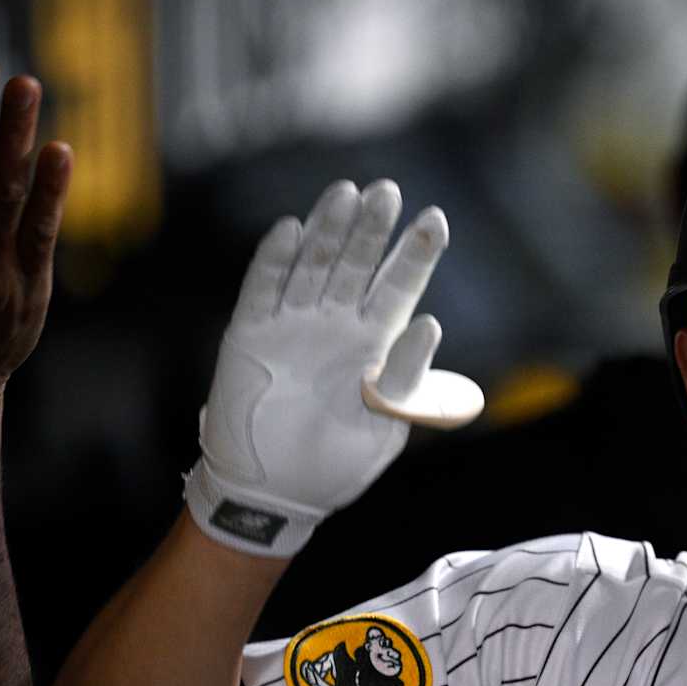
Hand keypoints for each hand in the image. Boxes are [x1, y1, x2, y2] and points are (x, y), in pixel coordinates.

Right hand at [185, 179, 466, 555]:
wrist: (275, 494)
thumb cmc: (336, 463)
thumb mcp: (384, 425)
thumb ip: (406, 378)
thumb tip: (431, 324)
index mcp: (374, 344)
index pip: (399, 288)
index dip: (415, 255)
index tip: (435, 219)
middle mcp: (335, 325)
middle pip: (357, 265)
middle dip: (372, 230)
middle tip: (386, 192)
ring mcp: (292, 325)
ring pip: (312, 265)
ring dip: (328, 231)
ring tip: (347, 194)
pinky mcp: (250, 335)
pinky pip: (263, 289)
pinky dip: (275, 260)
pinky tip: (292, 230)